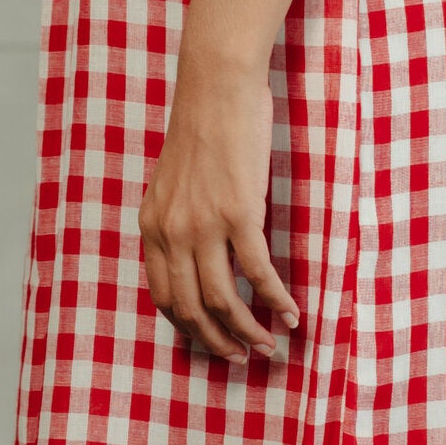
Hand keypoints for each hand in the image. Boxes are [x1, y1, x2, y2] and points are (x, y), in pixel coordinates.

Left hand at [137, 52, 303, 363]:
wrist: (216, 86)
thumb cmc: (203, 126)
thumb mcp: (174, 181)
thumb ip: (178, 217)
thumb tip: (196, 251)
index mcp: (153, 225)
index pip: (163, 295)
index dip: (188, 328)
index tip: (210, 341)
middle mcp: (172, 231)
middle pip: (190, 308)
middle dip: (217, 342)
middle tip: (242, 358)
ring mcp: (204, 225)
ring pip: (223, 300)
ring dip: (248, 331)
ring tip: (269, 346)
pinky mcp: (240, 213)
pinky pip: (257, 273)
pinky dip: (276, 300)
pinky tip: (292, 314)